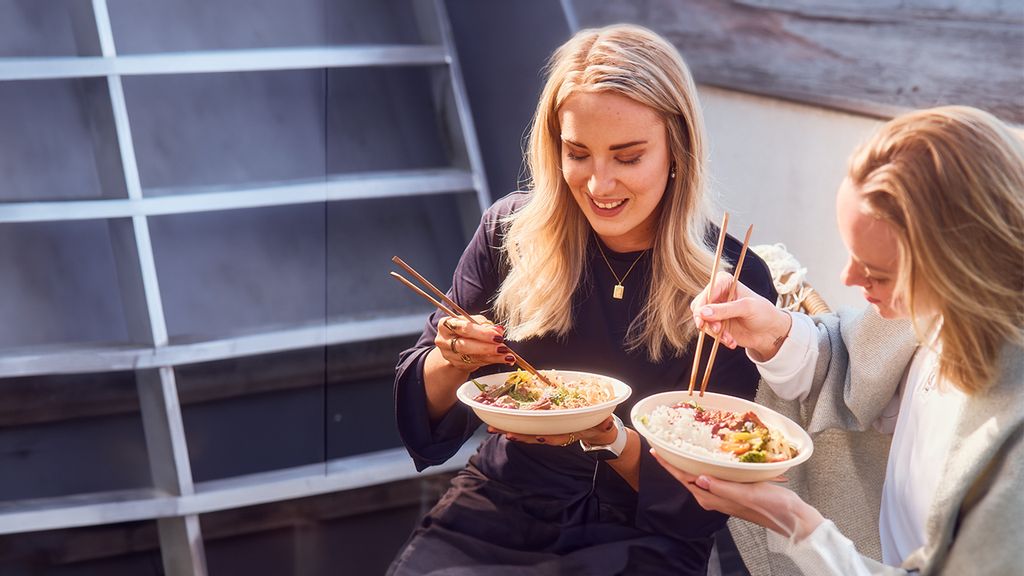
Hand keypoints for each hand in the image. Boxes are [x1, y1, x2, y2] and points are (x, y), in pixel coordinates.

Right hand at [434, 315, 512, 370]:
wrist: (454, 344)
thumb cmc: (465, 329)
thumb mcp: (473, 321)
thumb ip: (484, 324)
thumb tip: (498, 330)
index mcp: (445, 324)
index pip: (463, 328)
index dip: (481, 332)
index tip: (498, 336)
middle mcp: (444, 340)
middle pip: (465, 345)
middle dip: (486, 347)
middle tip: (502, 347)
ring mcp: (449, 355)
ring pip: (472, 357)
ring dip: (493, 356)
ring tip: (508, 355)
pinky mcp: (457, 365)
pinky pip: (476, 363)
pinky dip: (491, 361)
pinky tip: (503, 359)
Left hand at [487, 415, 619, 446]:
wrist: (596, 429)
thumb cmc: (598, 424)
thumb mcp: (603, 424)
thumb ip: (604, 424)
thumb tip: (607, 423)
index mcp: (568, 432)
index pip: (556, 437)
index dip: (546, 438)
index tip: (539, 437)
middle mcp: (555, 432)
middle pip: (534, 435)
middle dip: (518, 434)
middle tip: (503, 433)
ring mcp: (547, 428)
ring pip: (526, 430)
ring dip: (510, 429)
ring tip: (494, 428)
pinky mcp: (543, 423)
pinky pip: (526, 424)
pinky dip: (514, 423)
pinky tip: (501, 421)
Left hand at [651, 449, 823, 540]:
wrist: (790, 517)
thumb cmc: (771, 506)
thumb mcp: (746, 493)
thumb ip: (722, 487)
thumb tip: (699, 478)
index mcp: (713, 498)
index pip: (684, 478)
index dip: (669, 465)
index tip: (656, 451)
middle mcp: (713, 497)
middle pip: (686, 476)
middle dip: (673, 461)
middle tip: (663, 444)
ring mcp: (722, 494)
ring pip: (697, 476)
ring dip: (687, 462)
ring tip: (678, 447)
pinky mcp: (731, 491)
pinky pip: (711, 476)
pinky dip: (703, 465)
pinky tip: (704, 456)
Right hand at [691, 271, 792, 360]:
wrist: (770, 332)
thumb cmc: (763, 312)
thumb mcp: (746, 308)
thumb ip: (724, 310)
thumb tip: (702, 313)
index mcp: (724, 282)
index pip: (707, 292)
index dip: (703, 305)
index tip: (704, 318)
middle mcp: (717, 295)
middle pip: (699, 307)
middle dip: (707, 321)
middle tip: (717, 329)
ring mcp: (716, 311)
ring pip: (702, 321)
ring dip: (715, 332)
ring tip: (728, 338)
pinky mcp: (717, 324)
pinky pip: (709, 332)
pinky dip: (719, 338)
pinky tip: (731, 341)